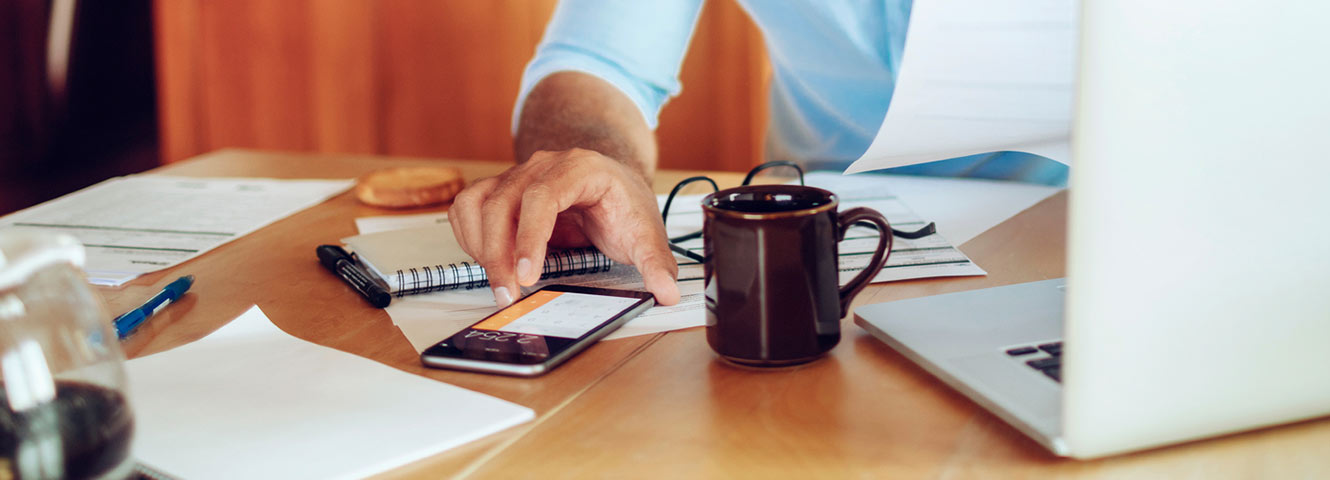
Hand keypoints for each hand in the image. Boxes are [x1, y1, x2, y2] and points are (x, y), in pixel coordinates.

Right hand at [448, 148, 680, 306]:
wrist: (610, 182)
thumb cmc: (622, 203)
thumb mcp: (645, 231)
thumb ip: (656, 263)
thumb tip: (667, 293)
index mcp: (579, 168)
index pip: (542, 195)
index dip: (530, 236)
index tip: (528, 274)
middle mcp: (542, 166)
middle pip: (503, 203)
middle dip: (500, 254)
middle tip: (509, 294)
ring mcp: (516, 175)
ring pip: (480, 204)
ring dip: (481, 248)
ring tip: (501, 285)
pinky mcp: (500, 191)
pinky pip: (469, 208)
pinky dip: (470, 237)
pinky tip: (488, 263)